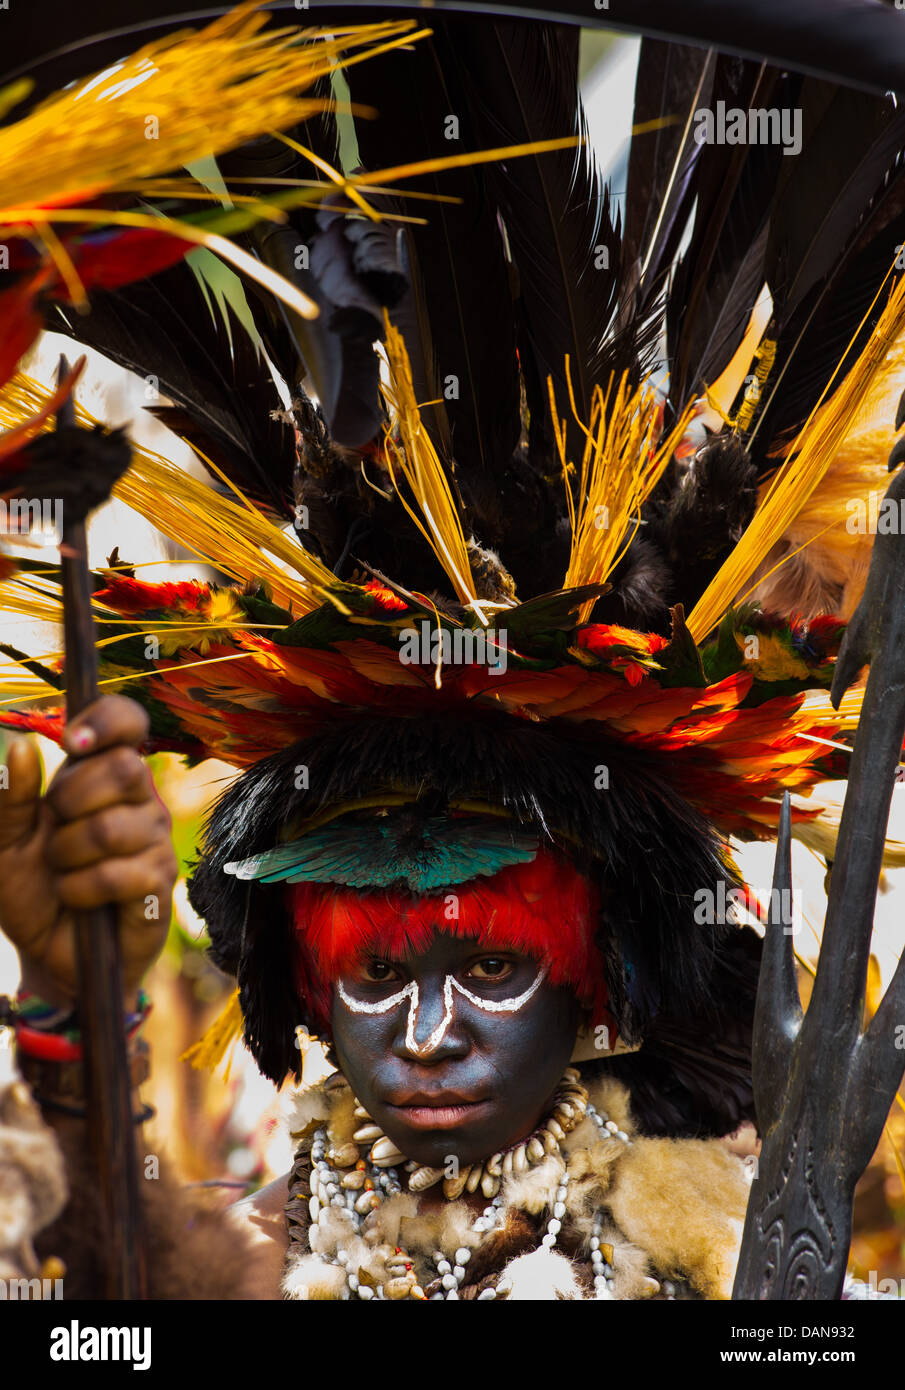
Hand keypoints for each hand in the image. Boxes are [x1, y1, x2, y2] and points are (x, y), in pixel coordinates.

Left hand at [0, 695, 177, 1005]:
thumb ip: (11, 798)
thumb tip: (24, 747)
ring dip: (67, 855)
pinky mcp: (159, 882)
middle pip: (125, 768)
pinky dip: (80, 889)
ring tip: (62, 872)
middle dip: (70, 801)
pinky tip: (78, 898)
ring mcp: (155, 839)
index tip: (70, 740)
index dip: (107, 720)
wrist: (48, 951)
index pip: (129, 721)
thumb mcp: (6, 842)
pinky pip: (118, 874)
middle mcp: (139, 799)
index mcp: (103, 775)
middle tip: (53, 830)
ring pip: (113, 827)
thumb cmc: (31, 889)